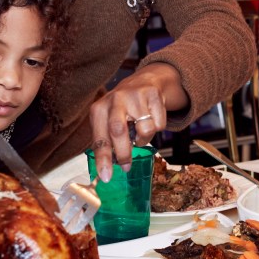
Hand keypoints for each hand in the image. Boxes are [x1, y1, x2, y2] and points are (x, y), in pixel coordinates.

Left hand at [87, 62, 185, 178]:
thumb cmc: (123, 108)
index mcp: (99, 109)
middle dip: (124, 153)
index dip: (103, 159)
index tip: (107, 177)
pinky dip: (157, 127)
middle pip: (118, 131)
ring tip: (141, 132)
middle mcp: (115, 99)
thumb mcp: (108, 120)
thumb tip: (106, 170)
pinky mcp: (153, 94)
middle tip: (126, 167)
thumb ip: (107, 141)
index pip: (99, 137)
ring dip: (144, 138)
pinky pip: (159, 123)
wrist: (144, 81)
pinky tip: (151, 118)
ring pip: (145, 129)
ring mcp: (135, 95)